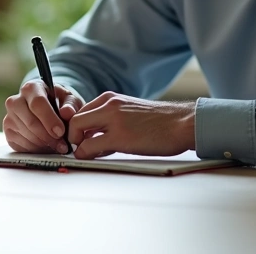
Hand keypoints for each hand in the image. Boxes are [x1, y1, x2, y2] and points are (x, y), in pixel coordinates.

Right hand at [3, 79, 84, 153]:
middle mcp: (15, 101)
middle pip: (30, 122)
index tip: (61, 132)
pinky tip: (46, 146)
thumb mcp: (69, 100)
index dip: (50, 119)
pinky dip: (36, 150)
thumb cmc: (59, 103)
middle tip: (62, 145)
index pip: (37, 103)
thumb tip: (67, 112)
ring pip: (27, 135)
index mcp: (31, 88)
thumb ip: (71, 105)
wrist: (47, 109)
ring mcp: (9, 117)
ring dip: (44, 145)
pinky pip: (21, 145)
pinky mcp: (8, 131)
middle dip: (48, 136)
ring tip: (57, 146)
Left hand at [67, 92, 195, 158]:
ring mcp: (113, 119)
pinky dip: (85, 154)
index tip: (81, 139)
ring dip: (77, 145)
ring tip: (90, 154)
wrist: (183, 123)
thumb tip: (95, 134)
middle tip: (80, 149)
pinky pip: (89, 146)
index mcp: (111, 98)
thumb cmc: (161, 122)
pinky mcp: (120, 137)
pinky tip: (94, 158)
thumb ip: (111, 117)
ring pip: (76, 130)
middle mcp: (109, 104)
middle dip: (72, 136)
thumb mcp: (130, 111)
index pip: (80, 111)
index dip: (76, 128)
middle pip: (74, 119)